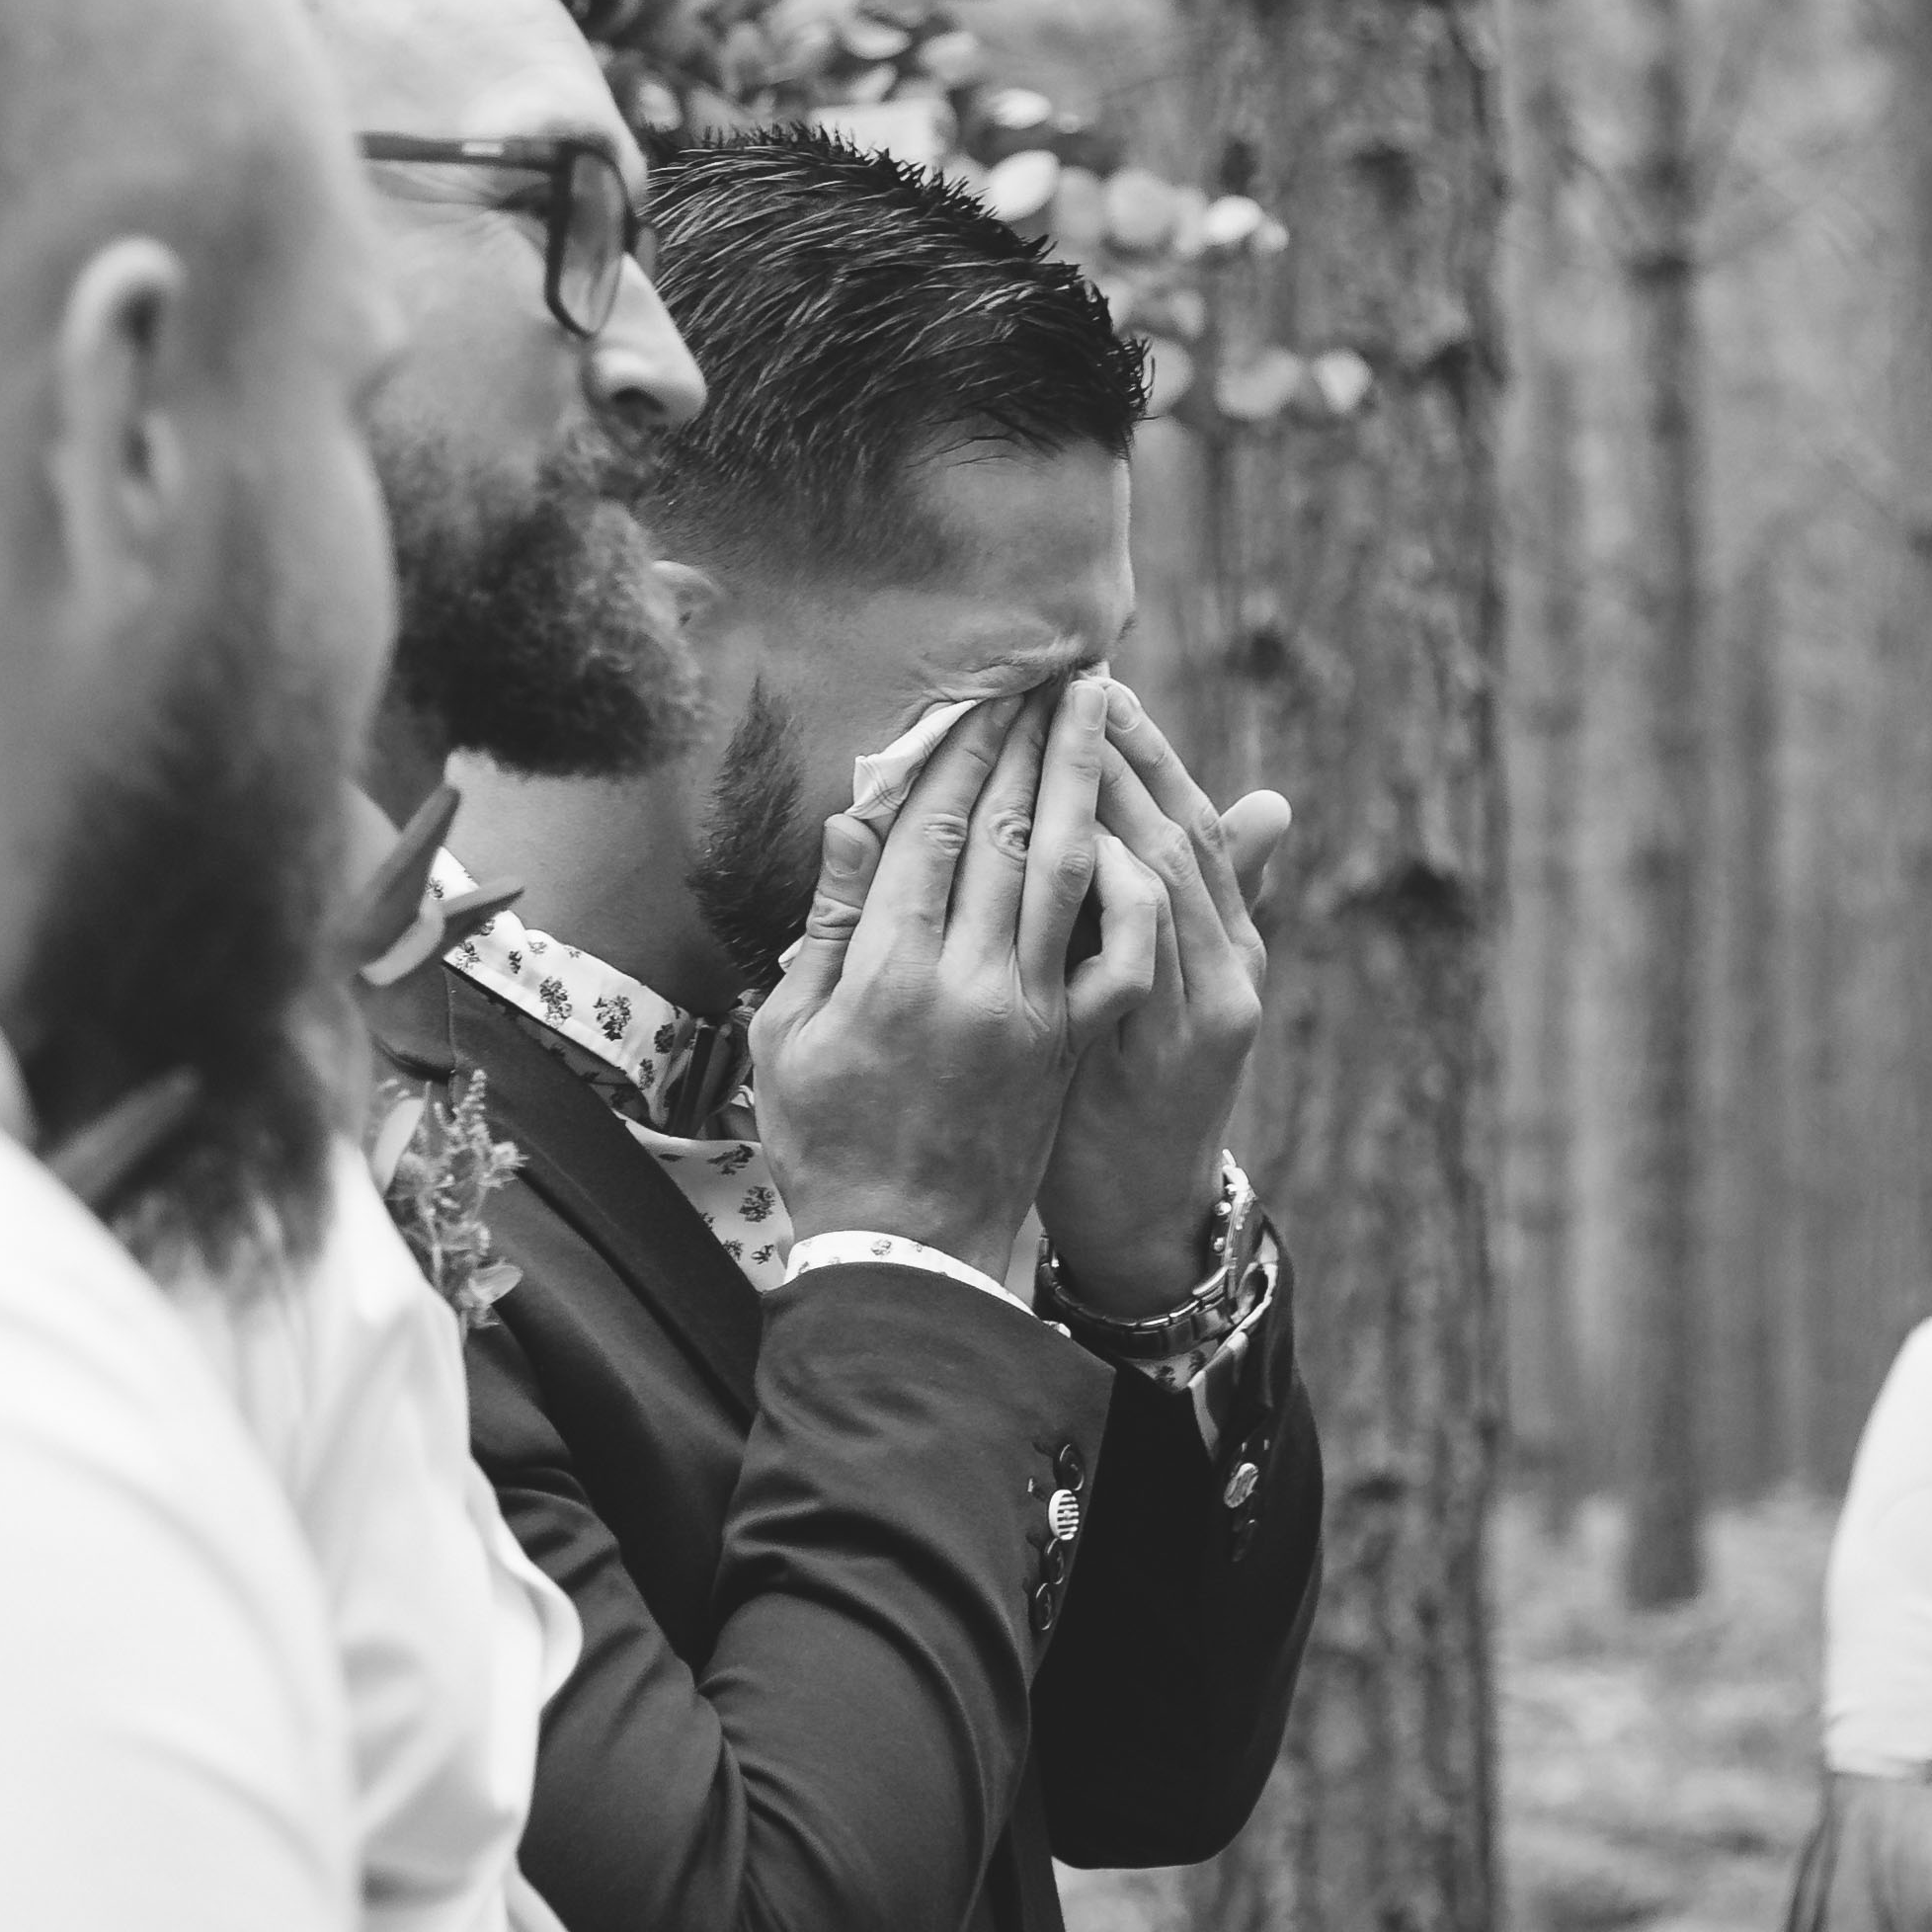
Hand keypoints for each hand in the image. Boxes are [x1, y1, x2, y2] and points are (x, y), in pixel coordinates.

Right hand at [752, 681, 1161, 1273]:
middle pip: (1008, 833)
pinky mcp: (1070, 1044)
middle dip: (1032, 742)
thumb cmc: (826, 1146)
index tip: (979, 693)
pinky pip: (1118, 956)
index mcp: (887, 976)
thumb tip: (855, 819)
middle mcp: (968, 984)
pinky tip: (1141, 831)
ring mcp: (1031, 1014)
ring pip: (1068, 874)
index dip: (959, 753)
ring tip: (1102, 713)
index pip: (932, 831)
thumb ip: (826, 925)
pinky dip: (1132, 891)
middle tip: (1055, 672)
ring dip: (1086, 783)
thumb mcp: (790, 1036)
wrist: (906, 1259)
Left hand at [1038, 683, 1291, 1312]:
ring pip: (1180, 877)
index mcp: (1222, 937)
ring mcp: (1216, 1003)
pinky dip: (1131, 893)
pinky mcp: (1189, 1048)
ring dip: (1129, 800)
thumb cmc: (1116, 1092)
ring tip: (1079, 735)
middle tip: (1081, 685)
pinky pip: (1159, 953)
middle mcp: (1232, 959)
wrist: (1136, 1215)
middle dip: (1134, 754)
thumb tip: (1130, 821)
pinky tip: (1092, 844)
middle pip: (1190, 829)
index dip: (1146, 748)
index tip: (1092, 681)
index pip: (1189, 816)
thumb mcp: (1133, 989)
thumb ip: (1137, 906)